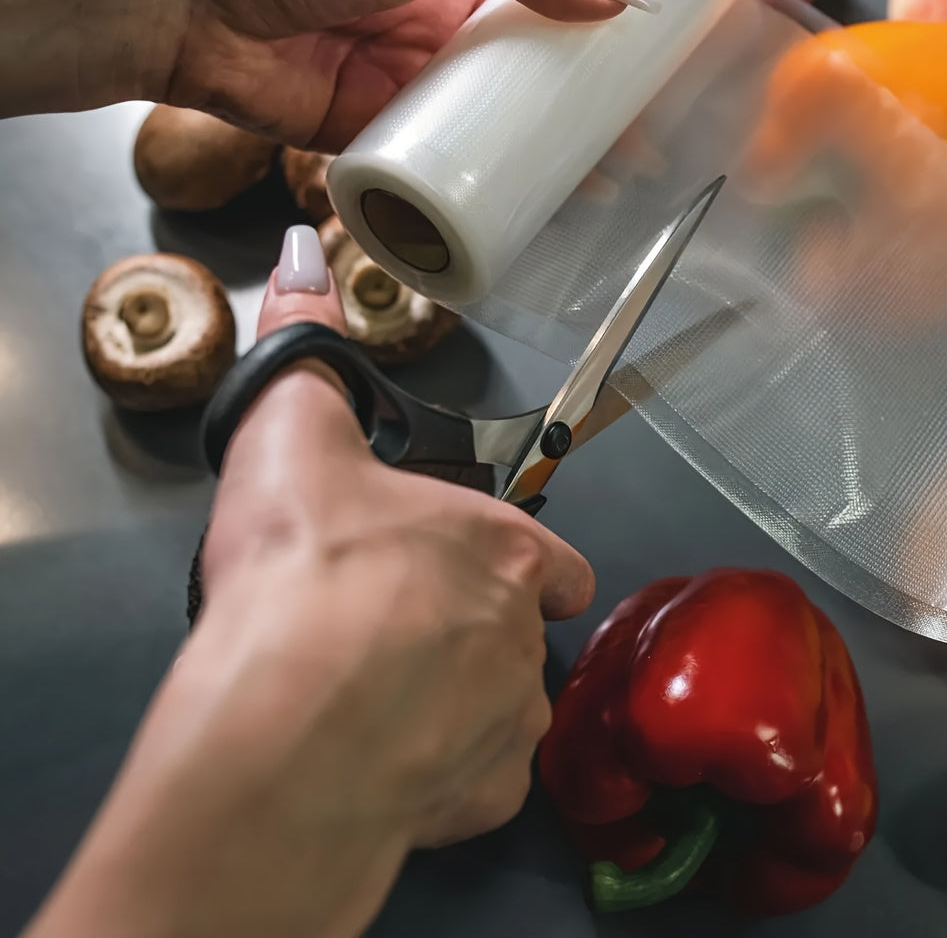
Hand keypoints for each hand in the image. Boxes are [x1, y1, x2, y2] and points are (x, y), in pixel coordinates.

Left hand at [0, 0, 630, 140]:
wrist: (186, 2)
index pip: (532, 14)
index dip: (583, 44)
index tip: (633, 73)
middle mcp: (425, 39)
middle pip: (515, 86)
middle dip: (571, 118)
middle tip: (625, 148)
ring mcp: (397, 96)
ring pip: (480, 137)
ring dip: (531, 163)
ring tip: (588, 187)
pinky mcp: (364, 145)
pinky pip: (428, 176)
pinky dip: (469, 195)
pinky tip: (513, 212)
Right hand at [24, 225, 593, 937]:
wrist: (281, 717)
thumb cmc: (302, 575)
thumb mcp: (293, 436)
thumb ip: (304, 347)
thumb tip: (302, 262)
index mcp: (501, 549)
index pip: (555, 560)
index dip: (526, 566)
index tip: (487, 571)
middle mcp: (523, 634)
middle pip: (521, 635)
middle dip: (472, 636)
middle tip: (398, 637)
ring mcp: (508, 719)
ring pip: (504, 712)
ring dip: (459, 706)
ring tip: (383, 700)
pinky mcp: (479, 796)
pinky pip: (477, 785)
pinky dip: (441, 775)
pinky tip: (384, 756)